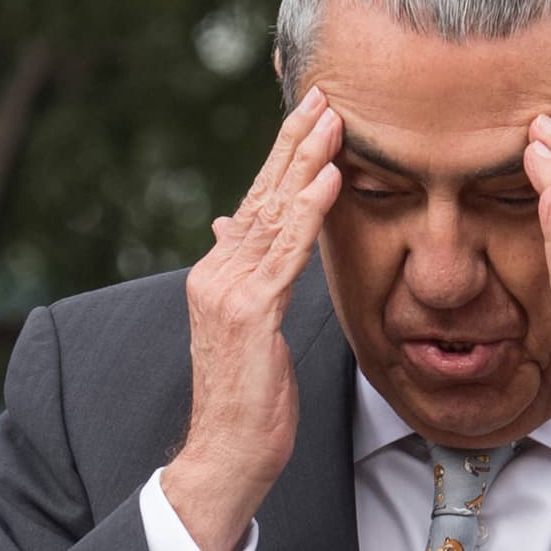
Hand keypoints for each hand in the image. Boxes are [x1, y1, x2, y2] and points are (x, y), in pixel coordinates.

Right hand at [163, 85, 344, 550]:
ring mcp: (228, 292)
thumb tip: (229, 226)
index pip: (255, 205)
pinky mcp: (249, 313)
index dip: (283, 159)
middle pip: (262, 196)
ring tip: (334, 120)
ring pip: (273, 214)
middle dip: (295, 143)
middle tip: (324, 94)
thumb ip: (246, 276)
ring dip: (307, 163)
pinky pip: (285, 252)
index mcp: (217, 276)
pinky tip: (329, 178)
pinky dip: (308, 212)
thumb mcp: (249, 330)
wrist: (226, 456)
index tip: (311, 118)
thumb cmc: (247, 405)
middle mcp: (216, 275)